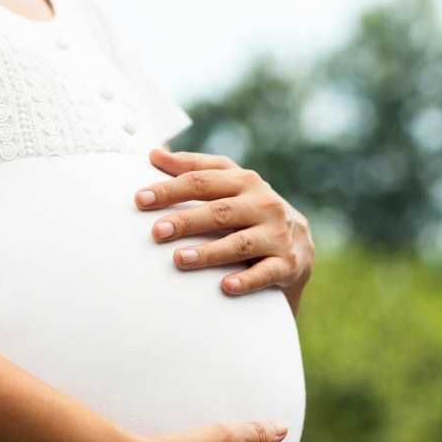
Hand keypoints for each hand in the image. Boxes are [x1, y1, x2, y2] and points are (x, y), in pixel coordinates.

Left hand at [135, 150, 313, 312]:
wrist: (300, 246)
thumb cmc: (253, 212)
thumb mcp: (231, 186)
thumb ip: (196, 169)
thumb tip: (155, 154)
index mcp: (245, 181)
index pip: (203, 181)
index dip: (171, 189)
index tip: (141, 199)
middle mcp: (264, 204)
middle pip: (220, 211)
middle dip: (187, 220)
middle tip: (158, 232)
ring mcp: (277, 234)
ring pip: (241, 243)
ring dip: (210, 252)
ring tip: (180, 259)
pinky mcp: (288, 263)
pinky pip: (266, 272)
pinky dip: (247, 280)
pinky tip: (226, 286)